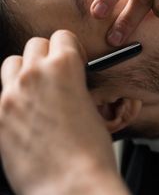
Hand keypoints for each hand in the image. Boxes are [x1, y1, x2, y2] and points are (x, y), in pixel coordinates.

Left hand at [0, 30, 127, 194]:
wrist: (71, 186)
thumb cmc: (89, 151)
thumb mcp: (91, 106)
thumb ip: (73, 83)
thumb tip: (66, 78)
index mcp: (63, 67)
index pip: (61, 36)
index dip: (69, 47)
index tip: (71, 58)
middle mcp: (34, 76)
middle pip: (34, 45)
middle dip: (46, 56)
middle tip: (54, 74)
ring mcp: (12, 95)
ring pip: (11, 63)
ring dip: (24, 70)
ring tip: (35, 89)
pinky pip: (3, 92)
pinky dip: (13, 96)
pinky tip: (26, 114)